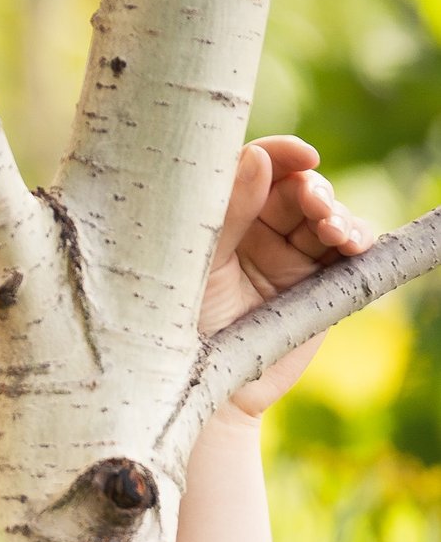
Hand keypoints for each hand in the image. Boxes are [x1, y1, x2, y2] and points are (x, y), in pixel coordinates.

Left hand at [200, 135, 374, 419]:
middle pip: (297, 188)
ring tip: (331, 230)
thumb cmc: (183, 325)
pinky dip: (358, 239)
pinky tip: (351, 245)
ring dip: (338, 215)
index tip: (302, 155)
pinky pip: (350, 250)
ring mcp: (292, 254)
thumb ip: (226, 212)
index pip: (253, 169)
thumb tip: (257, 157)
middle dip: (314, 189)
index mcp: (221, 216)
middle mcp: (257, 230)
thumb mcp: (199, 264)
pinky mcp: (321, 280)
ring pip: (329, 215)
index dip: (280, 155)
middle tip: (315, 203)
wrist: (209, 387)